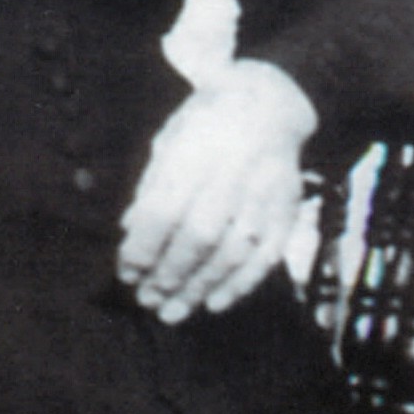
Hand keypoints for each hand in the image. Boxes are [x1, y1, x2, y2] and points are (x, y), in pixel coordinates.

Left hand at [118, 59, 319, 324]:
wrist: (270, 101)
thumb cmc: (206, 122)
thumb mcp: (170, 140)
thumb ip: (152, 185)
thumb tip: (131, 231)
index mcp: (194, 151)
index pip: (164, 209)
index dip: (143, 247)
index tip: (126, 273)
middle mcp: (231, 174)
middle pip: (199, 236)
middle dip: (170, 275)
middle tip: (148, 301)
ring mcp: (264, 193)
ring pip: (232, 251)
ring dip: (200, 287)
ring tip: (173, 312)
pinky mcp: (287, 208)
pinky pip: (266, 254)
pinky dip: (241, 283)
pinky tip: (214, 302)